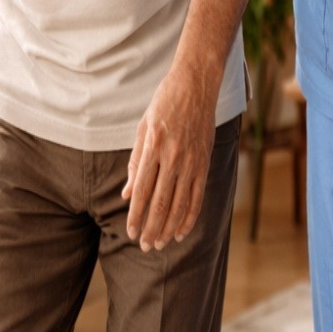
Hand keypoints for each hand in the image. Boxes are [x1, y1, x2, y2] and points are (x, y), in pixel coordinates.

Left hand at [122, 62, 219, 251]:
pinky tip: (182, 231)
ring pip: (180, 204)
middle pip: (160, 202)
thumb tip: (128, 193)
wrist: (195, 85)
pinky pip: (198, 196)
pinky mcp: (204, 162)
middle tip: (144, 246)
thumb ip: (135, 162)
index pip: (142, 191)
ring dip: (169, 228)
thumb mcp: (142, 128)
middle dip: (151, 228)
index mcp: (153, 147)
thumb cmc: (164, 103)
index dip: (136, 216)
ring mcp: (191, 161)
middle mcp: (173, 157)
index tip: (131, 232)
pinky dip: (190, 217)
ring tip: (160, 244)